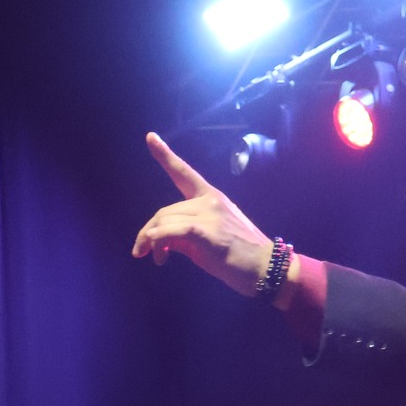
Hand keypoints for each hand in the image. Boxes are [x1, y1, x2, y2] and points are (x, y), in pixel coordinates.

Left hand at [131, 132, 277, 297]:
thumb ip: (183, 234)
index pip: (184, 173)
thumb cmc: (238, 256)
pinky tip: (160, 255)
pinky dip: (158, 242)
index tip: (150, 137)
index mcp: (211, 197)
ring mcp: (209, 214)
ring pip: (164, 222)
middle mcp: (209, 200)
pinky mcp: (206, 231)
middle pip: (164, 211)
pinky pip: (171, 232)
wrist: (264, 268)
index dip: (165, 156)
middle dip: (147, 233)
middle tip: (141, 252)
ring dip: (151, 242)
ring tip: (158, 259)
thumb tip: (159, 240)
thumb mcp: (206, 240)